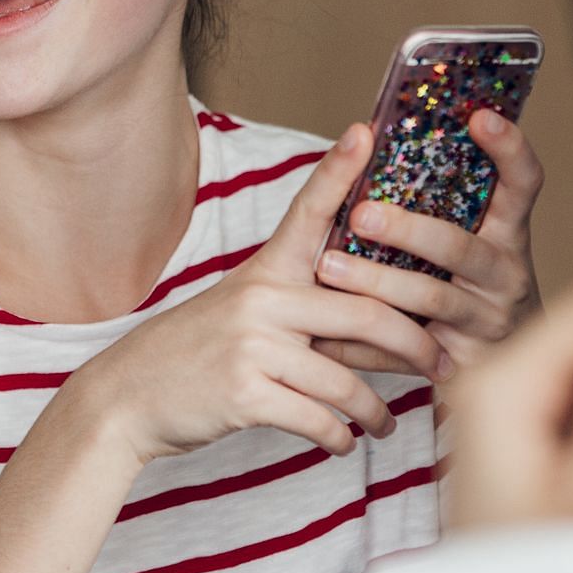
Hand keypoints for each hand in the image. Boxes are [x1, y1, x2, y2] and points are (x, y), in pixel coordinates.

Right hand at [75, 124, 449, 462]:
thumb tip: (377, 328)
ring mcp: (252, 346)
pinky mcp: (245, 393)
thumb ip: (302, 311)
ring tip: (387, 424)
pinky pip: (318, 419)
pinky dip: (338, 438)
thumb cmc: (196, 353)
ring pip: (345, 381)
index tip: (366, 131)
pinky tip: (343, 442)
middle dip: (415, 344)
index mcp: (264, 271)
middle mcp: (261, 300)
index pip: (307, 212)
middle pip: (364, 313)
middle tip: (443, 363)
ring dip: (376, 410)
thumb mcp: (242, 312)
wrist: (129, 394)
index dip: (338, 171)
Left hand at [312, 108, 542, 371]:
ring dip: (377, 283)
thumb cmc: (462, 285)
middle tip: (361, 215)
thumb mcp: (464, 237)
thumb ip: (435, 198)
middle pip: (461, 247)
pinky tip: (326, 336)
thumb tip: (361, 135)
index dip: (509, 149)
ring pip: (433, 299)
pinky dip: (364, 344)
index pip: (523, 184)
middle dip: (409, 230)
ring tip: (328, 269)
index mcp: (507, 232)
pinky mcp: (464, 365)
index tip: (481, 116)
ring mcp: (489, 321)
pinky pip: (409, 352)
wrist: (505, 377)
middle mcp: (507, 274)